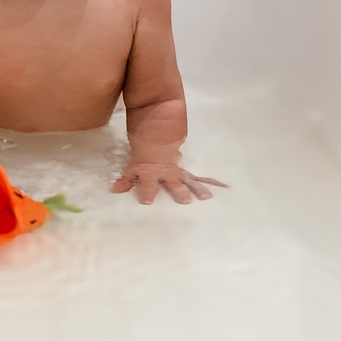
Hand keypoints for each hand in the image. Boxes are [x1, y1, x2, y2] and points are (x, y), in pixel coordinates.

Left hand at [111, 163, 227, 204]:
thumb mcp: (132, 168)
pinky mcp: (185, 173)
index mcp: (151, 176)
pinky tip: (226, 187)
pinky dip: (212, 183)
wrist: (155, 140)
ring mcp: (177, 174)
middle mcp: (166, 175)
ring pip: (189, 181)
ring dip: (197, 189)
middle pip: (173, 184)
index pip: (147, 184)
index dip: (146, 191)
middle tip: (184, 201)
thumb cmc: (143, 158)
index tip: (146, 201)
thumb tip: (114, 190)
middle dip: (178, 192)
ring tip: (206, 197)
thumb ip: (125, 180)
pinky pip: (200, 178)